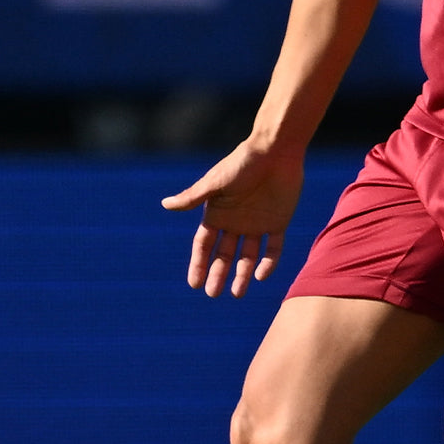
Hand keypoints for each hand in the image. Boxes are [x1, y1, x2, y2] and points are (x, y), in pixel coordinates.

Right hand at [162, 141, 304, 296]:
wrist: (275, 149)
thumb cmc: (243, 163)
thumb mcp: (216, 182)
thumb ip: (193, 197)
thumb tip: (165, 204)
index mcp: (218, 212)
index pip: (204, 244)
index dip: (198, 263)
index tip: (194, 284)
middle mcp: (236, 221)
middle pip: (224, 254)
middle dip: (218, 274)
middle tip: (213, 294)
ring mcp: (257, 222)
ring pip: (248, 255)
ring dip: (242, 274)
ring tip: (237, 294)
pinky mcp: (278, 221)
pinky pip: (273, 248)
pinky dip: (268, 262)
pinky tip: (261, 275)